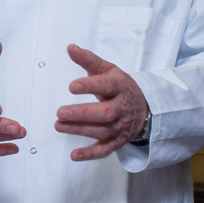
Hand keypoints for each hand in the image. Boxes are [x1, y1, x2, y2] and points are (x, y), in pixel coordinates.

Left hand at [56, 44, 148, 160]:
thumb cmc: (120, 87)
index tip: (72, 86)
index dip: (90, 86)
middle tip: (61, 112)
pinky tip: (75, 155)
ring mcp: (120, 126)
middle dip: (82, 113)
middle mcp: (122, 107)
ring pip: (102, 131)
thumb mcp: (108, 70)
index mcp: (120, 87)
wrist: (144, 107)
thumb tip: (70, 47)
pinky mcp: (117, 140)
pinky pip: (105, 150)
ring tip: (59, 125)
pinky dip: (90, 154)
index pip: (106, 86)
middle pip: (105, 113)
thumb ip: (89, 60)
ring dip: (80, 130)